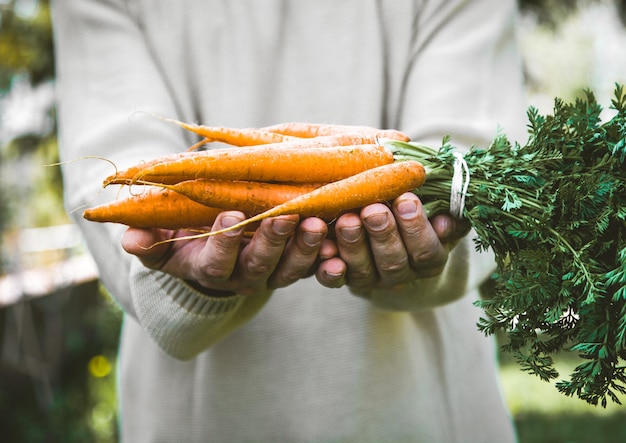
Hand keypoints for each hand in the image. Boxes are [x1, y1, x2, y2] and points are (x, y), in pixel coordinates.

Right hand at [121, 211, 329, 295]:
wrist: (216, 246)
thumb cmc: (185, 235)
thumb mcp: (162, 239)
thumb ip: (147, 240)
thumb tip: (128, 239)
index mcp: (210, 268)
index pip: (215, 263)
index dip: (222, 242)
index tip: (230, 215)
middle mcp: (245, 276)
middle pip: (261, 265)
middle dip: (273, 241)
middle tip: (286, 215)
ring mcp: (274, 272)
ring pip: (292, 268)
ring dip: (306, 247)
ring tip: (318, 223)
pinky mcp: (298, 265)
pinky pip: (316, 266)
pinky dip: (330, 258)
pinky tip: (341, 245)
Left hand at [315, 192, 468, 289]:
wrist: (390, 234)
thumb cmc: (416, 212)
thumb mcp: (437, 211)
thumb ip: (445, 211)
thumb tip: (447, 218)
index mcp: (428, 260)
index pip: (426, 251)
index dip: (417, 228)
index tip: (407, 199)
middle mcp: (400, 275)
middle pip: (393, 262)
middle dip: (383, 234)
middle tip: (373, 209)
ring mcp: (370, 279)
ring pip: (362, 270)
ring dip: (353, 245)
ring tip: (346, 219)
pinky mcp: (342, 279)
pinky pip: (333, 280)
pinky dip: (327, 268)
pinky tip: (324, 249)